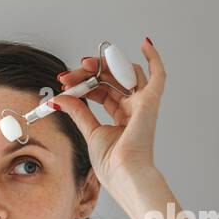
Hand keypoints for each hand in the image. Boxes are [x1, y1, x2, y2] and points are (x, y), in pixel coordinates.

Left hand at [47, 37, 165, 202]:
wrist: (125, 176)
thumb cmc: (113, 165)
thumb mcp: (90, 132)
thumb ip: (78, 112)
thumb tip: (60, 98)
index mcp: (123, 118)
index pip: (102, 90)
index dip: (83, 83)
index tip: (64, 82)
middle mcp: (135, 109)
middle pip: (112, 79)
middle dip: (88, 74)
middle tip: (68, 75)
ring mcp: (143, 104)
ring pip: (125, 73)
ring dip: (103, 65)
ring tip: (84, 66)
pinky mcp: (150, 102)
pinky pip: (158, 75)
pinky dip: (154, 57)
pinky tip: (146, 43)